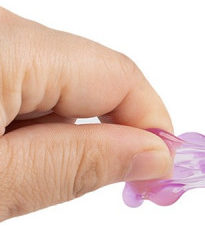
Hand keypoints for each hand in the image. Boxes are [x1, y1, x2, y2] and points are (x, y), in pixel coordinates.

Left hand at [0, 6, 172, 220]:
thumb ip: (75, 164)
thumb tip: (153, 153)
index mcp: (8, 44)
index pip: (118, 76)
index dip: (151, 129)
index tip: (158, 181)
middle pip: (84, 76)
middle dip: (96, 135)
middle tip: (87, 192)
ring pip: (48, 81)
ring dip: (49, 133)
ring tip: (9, 177)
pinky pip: (15, 78)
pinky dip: (17, 120)